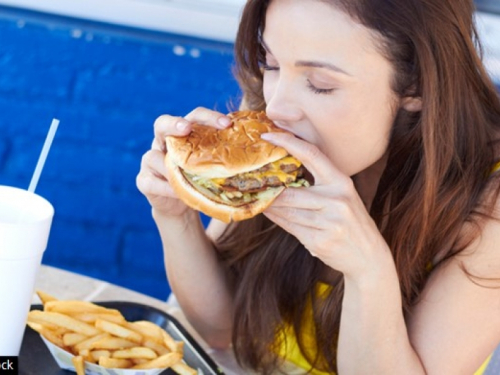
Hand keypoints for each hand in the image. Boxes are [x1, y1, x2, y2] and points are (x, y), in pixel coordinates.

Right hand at [136, 107, 230, 217]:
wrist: (181, 205)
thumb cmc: (201, 180)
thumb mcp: (213, 167)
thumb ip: (226, 156)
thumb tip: (264, 149)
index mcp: (183, 134)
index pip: (194, 117)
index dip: (208, 117)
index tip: (227, 123)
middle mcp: (163, 142)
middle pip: (162, 123)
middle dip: (173, 124)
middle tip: (185, 128)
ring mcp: (150, 160)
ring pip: (153, 157)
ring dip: (169, 165)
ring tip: (186, 175)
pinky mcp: (144, 181)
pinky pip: (151, 182)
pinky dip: (166, 188)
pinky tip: (178, 193)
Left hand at [261, 132, 392, 281]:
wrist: (369, 257)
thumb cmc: (351, 222)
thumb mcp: (342, 197)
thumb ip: (319, 184)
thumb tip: (283, 173)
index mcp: (342, 183)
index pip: (312, 155)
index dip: (288, 142)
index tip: (268, 135)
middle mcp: (337, 200)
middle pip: (291, 192)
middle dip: (269, 190)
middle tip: (251, 181)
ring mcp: (329, 223)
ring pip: (287, 211)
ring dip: (269, 206)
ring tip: (257, 198)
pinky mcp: (320, 241)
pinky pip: (290, 227)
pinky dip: (277, 219)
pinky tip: (268, 212)